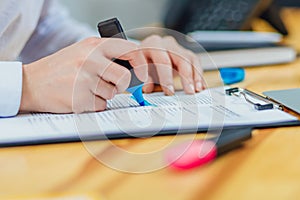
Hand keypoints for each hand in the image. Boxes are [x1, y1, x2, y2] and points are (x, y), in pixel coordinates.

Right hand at [20, 37, 146, 112]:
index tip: (143, 74)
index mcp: (94, 45)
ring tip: (86, 88)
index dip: (141, 64)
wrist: (31, 83)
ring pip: (112, 93)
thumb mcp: (83, 52)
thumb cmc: (61, 69)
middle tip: (112, 85)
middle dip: (121, 85)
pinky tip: (80, 96)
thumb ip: (106, 56)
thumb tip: (134, 69)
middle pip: (124, 77)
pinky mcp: (80, 98)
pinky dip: (94, 104)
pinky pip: (101, 105)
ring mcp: (85, 79)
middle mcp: (90, 59)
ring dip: (104, 95)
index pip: (130, 49)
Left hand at [140, 35, 203, 94]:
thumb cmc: (142, 61)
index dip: (167, 78)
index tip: (170, 92)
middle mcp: (167, 43)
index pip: (163, 61)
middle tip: (189, 92)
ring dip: (196, 76)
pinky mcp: (186, 54)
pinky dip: (199, 76)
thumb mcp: (138, 67)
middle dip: (186, 77)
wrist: (145, 52)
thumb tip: (147, 88)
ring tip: (197, 90)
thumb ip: (143, 78)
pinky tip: (200, 86)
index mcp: (153, 44)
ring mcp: (178, 48)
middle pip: (181, 59)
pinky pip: (196, 63)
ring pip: (191, 60)